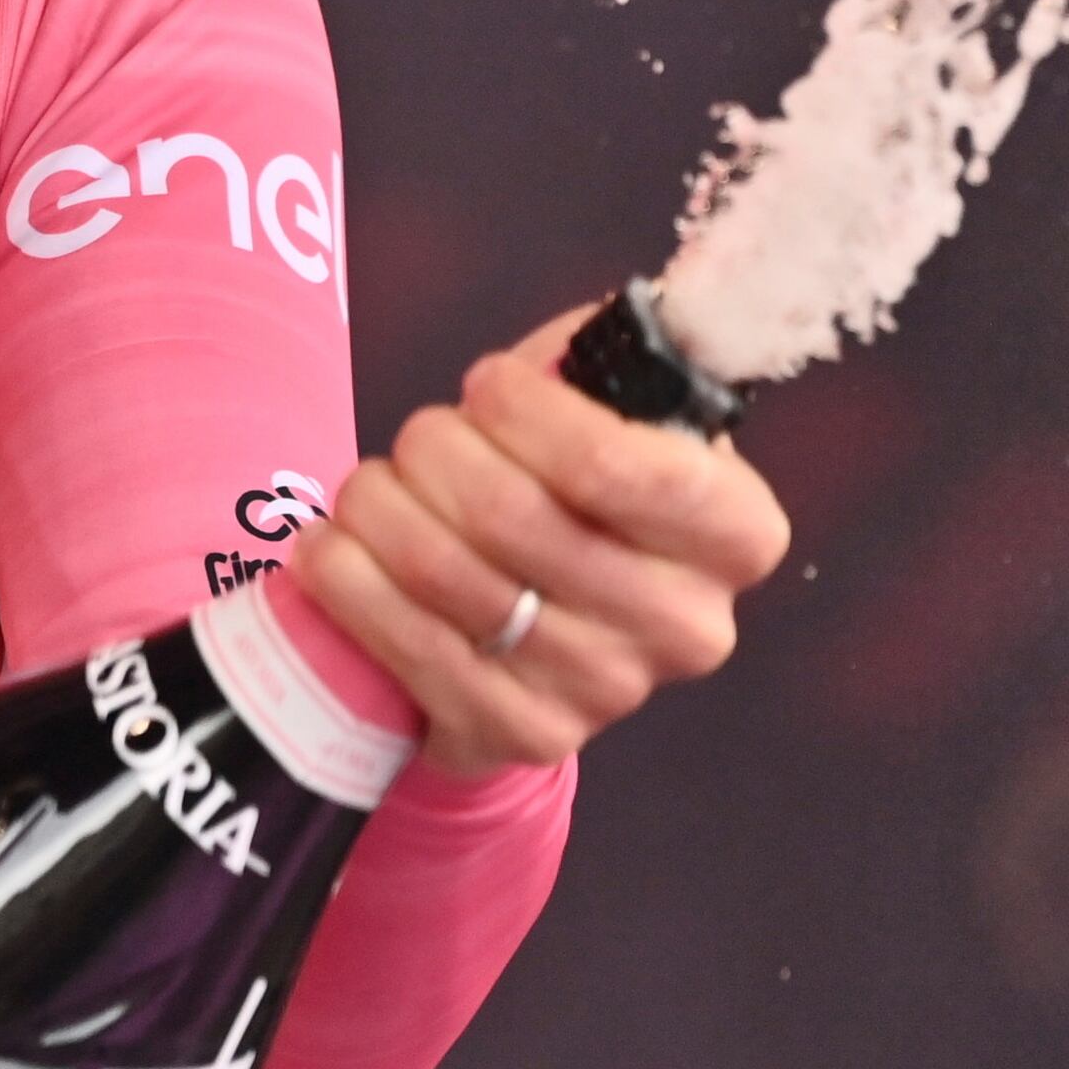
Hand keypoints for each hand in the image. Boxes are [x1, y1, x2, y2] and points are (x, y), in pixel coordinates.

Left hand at [295, 301, 794, 776]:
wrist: (544, 631)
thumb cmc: (577, 492)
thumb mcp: (612, 412)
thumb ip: (604, 361)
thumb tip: (585, 332)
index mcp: (736, 530)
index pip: (617, 463)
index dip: (525, 411)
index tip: (485, 385)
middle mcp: (687, 623)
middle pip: (508, 513)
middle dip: (433, 451)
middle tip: (419, 440)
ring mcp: (607, 691)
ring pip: (445, 574)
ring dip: (378, 509)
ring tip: (368, 490)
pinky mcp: (524, 736)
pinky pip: (406, 645)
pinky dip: (347, 581)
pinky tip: (332, 548)